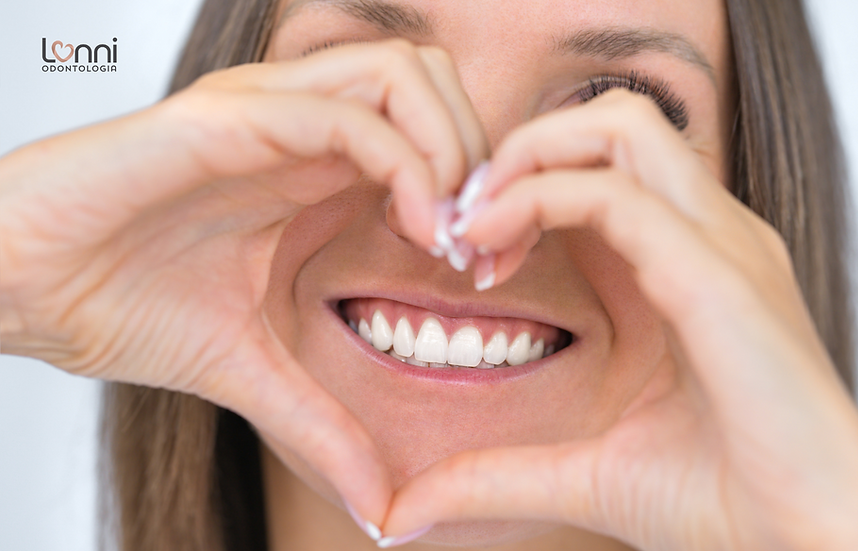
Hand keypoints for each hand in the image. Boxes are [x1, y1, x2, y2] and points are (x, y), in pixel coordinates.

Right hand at [0, 39, 487, 526]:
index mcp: (316, 166)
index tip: (487, 266)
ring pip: (405, 72)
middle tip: (482, 241)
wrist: (22, 288)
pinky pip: (345, 111)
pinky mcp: (228, 119)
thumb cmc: (121, 302)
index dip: (480, 187)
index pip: (433, 128)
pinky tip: (415, 228)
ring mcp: (269, 111)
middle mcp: (303, 124)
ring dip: (452, 147)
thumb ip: (323, 422)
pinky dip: (404, 161)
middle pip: (435, 79)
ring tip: (448, 234)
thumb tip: (381, 506)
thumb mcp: (253, 369)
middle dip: (481, 151)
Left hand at [380, 90, 857, 549]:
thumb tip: (409, 511)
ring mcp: (724, 246)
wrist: (812, 542)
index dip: (526, 187)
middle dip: (526, 149)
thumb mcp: (587, 470)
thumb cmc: (724, 499)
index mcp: (691, 262)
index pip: (606, 169)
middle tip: (467, 221)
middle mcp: (713, 236)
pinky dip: (542, 201)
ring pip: (621, 128)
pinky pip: (618, 197)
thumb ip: (499, 473)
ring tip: (477, 228)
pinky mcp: (720, 277)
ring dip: (531, 159)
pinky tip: (494, 251)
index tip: (470, 251)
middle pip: (614, 121)